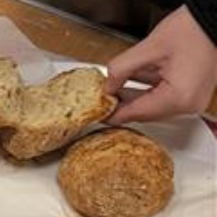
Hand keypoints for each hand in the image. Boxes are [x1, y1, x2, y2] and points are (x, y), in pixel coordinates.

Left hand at [105, 6, 216, 123]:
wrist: (216, 17)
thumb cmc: (195, 28)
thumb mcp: (149, 48)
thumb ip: (121, 70)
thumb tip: (106, 87)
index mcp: (178, 98)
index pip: (136, 113)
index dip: (112, 114)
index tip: (96, 113)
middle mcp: (188, 104)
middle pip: (145, 112)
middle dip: (122, 104)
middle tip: (102, 99)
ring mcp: (192, 99)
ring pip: (153, 105)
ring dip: (134, 96)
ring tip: (113, 89)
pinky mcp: (192, 92)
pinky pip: (164, 97)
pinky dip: (148, 90)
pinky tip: (132, 82)